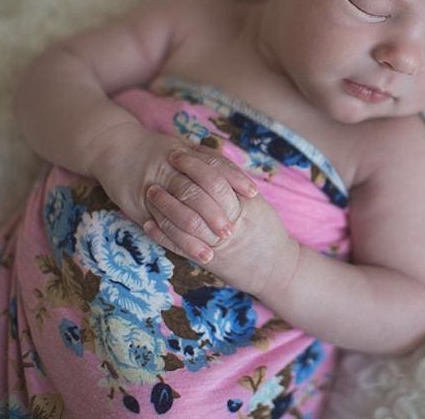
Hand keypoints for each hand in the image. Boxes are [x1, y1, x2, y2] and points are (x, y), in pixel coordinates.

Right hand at [88, 123, 256, 261]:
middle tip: (232, 231)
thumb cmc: (154, 149)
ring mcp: (151, 187)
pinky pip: (158, 225)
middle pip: (194, 191)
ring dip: (196, 232)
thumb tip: (238, 172)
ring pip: (175, 212)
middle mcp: (167, 169)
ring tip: (215, 248)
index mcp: (182, 153)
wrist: (111, 145)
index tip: (253, 193)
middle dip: (214, 212)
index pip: (213, 165)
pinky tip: (190, 252)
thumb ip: (206, 158)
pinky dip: (176, 240)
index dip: (234, 179)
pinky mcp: (137, 204)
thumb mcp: (181, 146)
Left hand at [143, 148, 298, 294]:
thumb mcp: (258, 206)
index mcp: (244, 207)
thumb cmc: (268, 234)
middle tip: (160, 167)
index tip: (178, 153)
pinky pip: (179, 246)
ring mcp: (216, 244)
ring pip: (184, 222)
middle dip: (176, 180)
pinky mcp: (206, 260)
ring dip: (165, 205)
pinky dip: (162, 233)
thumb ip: (237, 187)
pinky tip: (148, 223)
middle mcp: (229, 224)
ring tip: (151, 191)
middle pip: (197, 197)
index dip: (195, 164)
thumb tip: (215, 159)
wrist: (275, 270)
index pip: (216, 179)